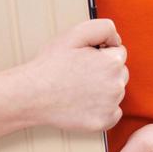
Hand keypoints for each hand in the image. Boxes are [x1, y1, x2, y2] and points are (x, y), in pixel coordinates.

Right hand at [23, 18, 127, 132]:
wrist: (32, 94)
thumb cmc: (51, 64)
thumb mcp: (75, 34)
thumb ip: (103, 28)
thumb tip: (117, 39)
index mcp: (112, 62)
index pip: (119, 52)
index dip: (100, 52)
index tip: (84, 58)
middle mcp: (116, 86)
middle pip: (120, 72)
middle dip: (105, 70)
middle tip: (80, 72)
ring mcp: (110, 106)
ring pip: (115, 91)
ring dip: (104, 88)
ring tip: (79, 87)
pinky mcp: (103, 122)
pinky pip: (113, 112)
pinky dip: (103, 108)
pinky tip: (84, 102)